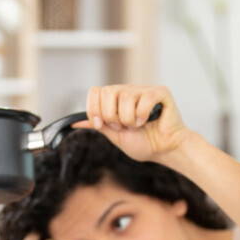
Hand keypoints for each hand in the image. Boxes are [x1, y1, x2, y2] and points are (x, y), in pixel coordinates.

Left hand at [75, 85, 190, 162]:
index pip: (95, 91)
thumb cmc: (143, 143)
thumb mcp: (114, 136)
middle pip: (108, 91)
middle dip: (112, 116)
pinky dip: (143, 115)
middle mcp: (128, 90)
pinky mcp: (160, 92)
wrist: (164, 150)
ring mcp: (144, 90)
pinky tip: (149, 120)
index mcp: (116, 98)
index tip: (101, 124)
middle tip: (123, 126)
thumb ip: (98, 125)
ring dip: (129, 119)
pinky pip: (144, 99)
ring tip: (137, 125)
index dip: (94, 109)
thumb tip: (75, 122)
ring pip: (125, 97)